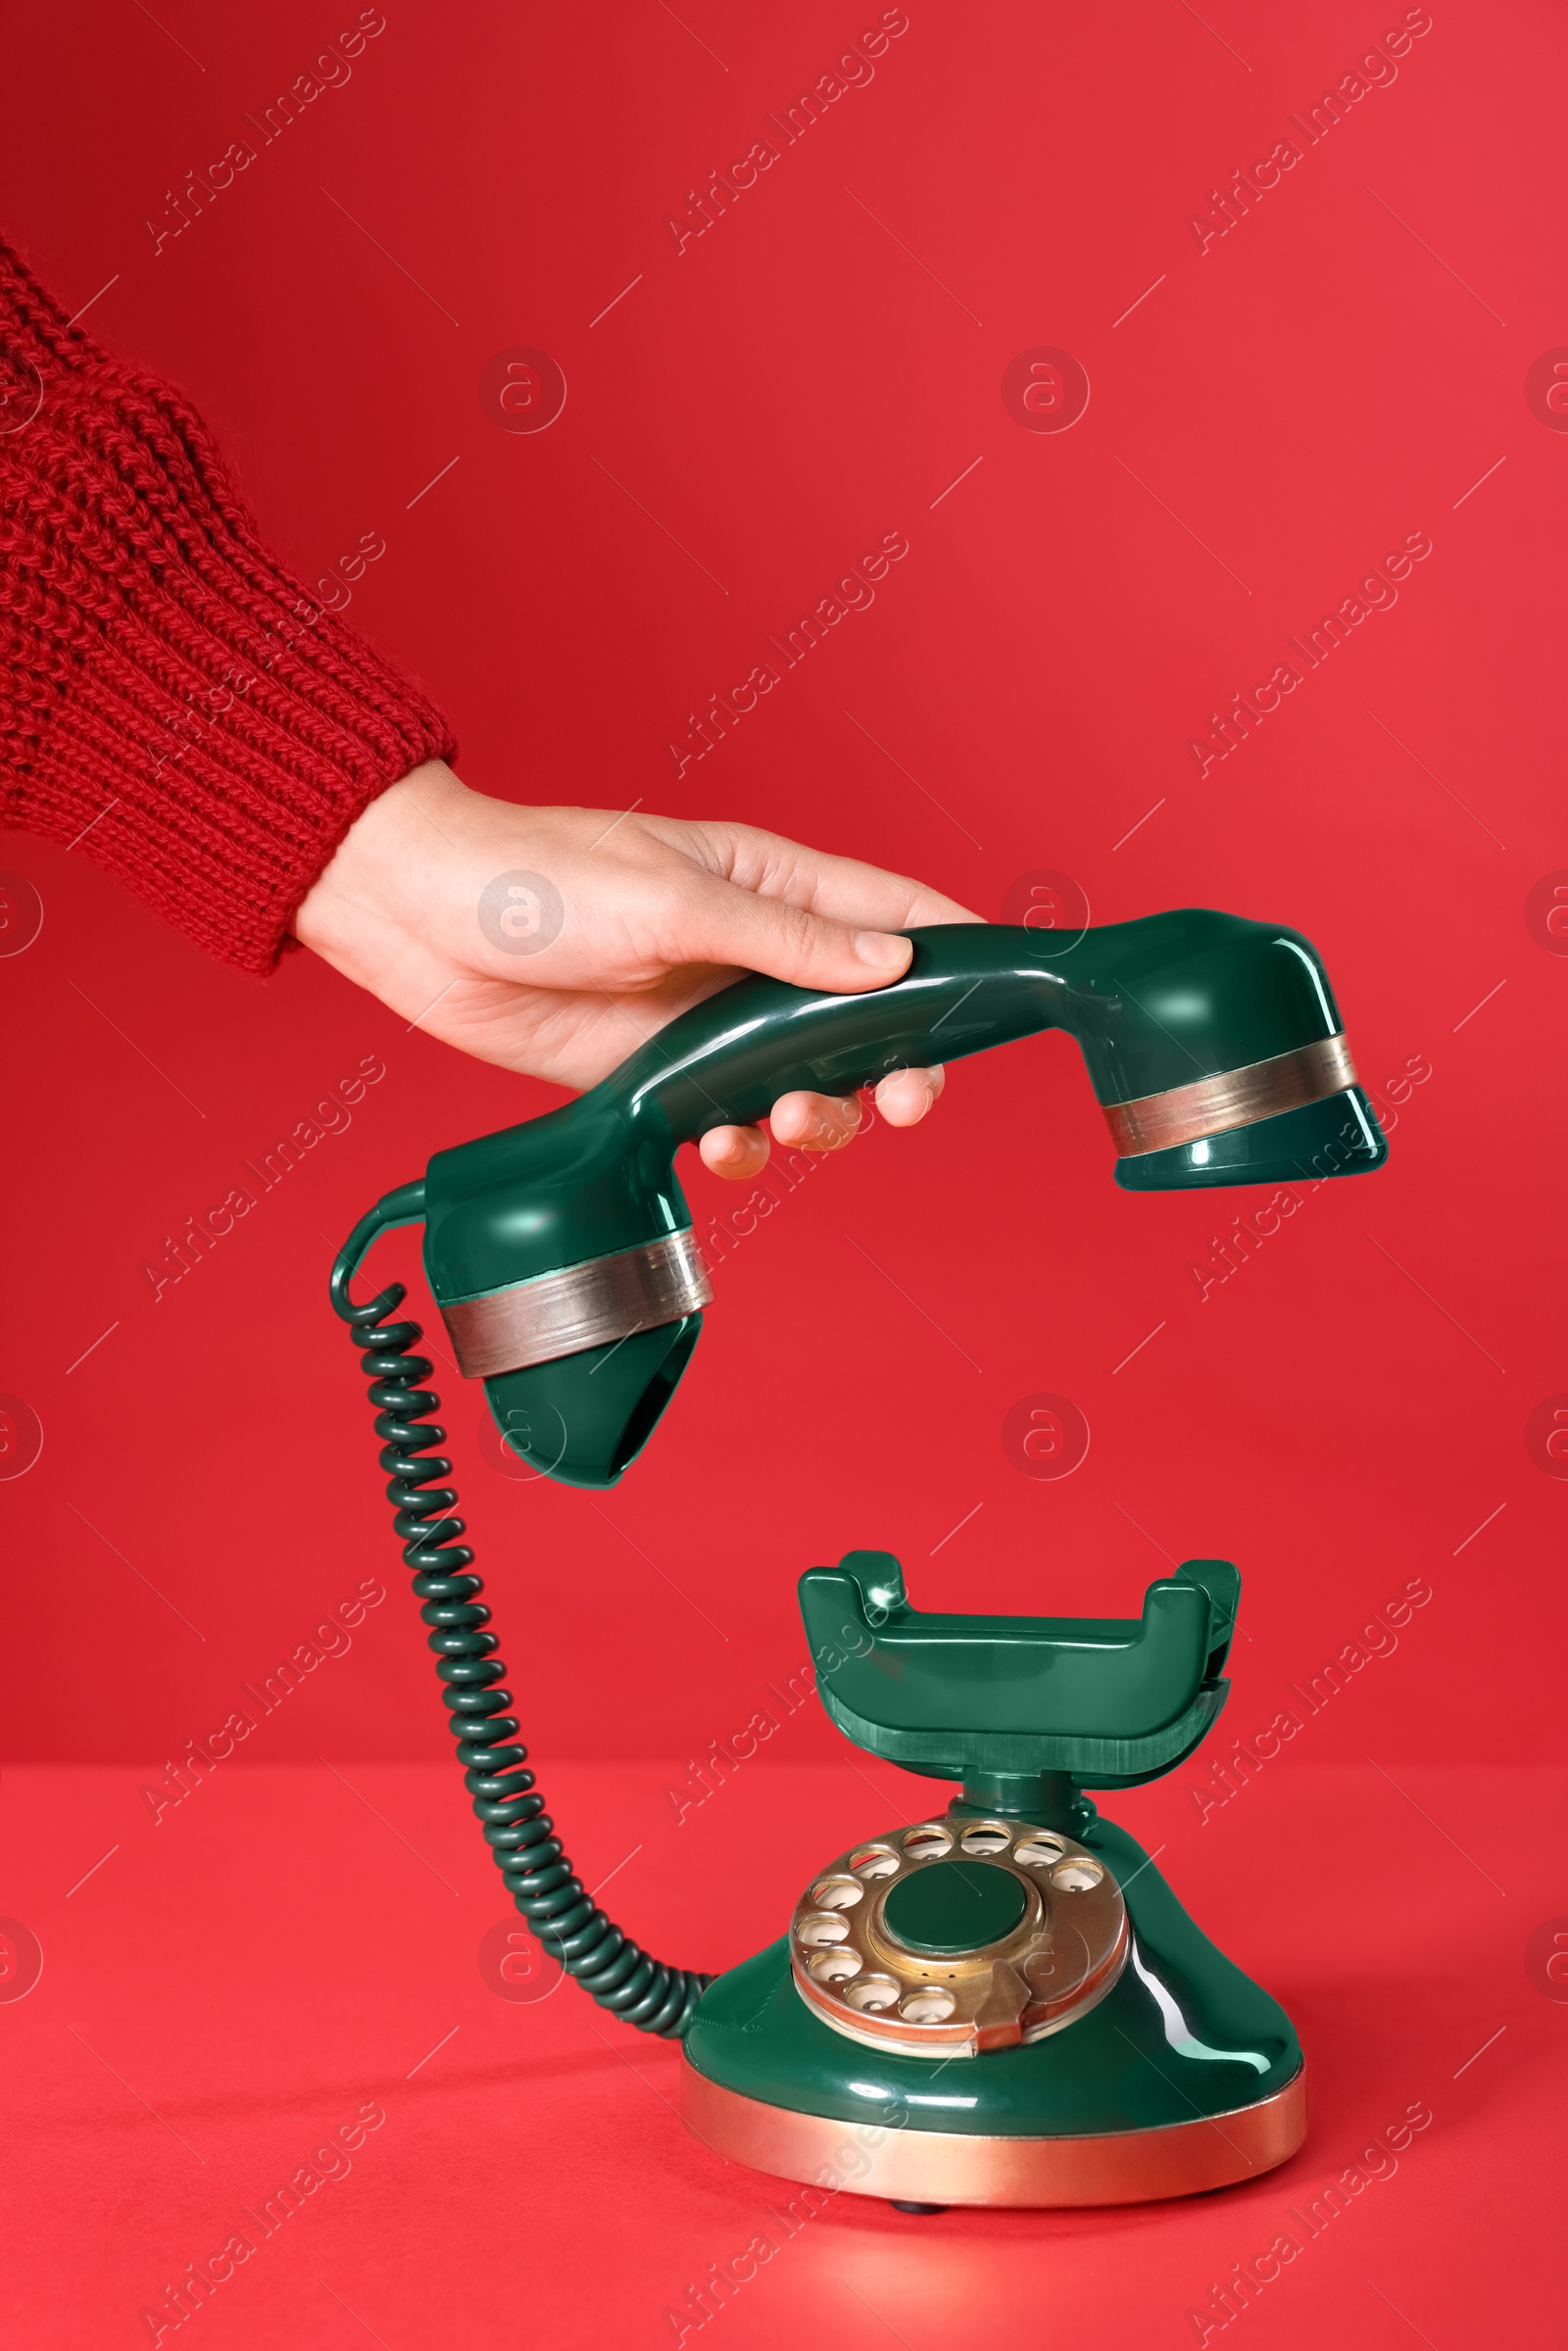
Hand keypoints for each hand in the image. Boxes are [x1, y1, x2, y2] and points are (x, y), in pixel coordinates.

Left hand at [294, 761, 980, 1178]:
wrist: (424, 927)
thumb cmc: (539, 881)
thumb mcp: (671, 901)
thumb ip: (784, 941)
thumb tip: (891, 958)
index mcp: (773, 885)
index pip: (896, 912)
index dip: (958, 954)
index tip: (1003, 1000)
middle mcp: (756, 957)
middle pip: (872, 1021)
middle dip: (897, 1068)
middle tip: (898, 1106)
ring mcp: (711, 1022)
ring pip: (809, 1084)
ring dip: (817, 1116)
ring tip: (783, 1123)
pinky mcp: (660, 1078)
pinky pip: (732, 1122)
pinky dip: (742, 1144)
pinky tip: (721, 1145)